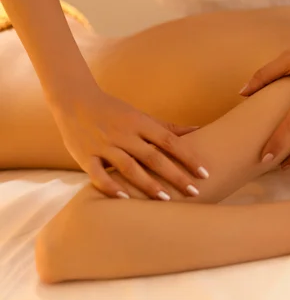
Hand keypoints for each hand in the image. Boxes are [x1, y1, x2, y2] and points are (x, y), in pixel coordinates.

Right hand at [51, 88, 207, 199]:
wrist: (74, 100)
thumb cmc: (115, 111)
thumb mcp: (142, 116)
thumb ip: (169, 127)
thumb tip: (199, 129)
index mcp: (140, 123)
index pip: (170, 142)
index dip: (189, 157)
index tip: (205, 173)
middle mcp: (123, 134)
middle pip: (153, 157)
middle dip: (175, 175)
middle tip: (194, 192)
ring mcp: (103, 145)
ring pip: (128, 167)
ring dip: (147, 184)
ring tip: (166, 199)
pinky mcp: (84, 156)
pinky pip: (97, 174)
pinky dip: (110, 186)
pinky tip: (125, 198)